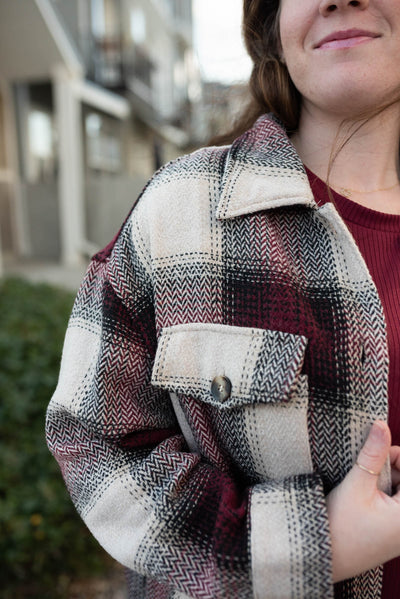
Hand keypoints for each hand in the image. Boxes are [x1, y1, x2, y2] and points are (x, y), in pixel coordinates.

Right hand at [326, 421, 399, 582]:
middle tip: (368, 468)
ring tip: (363, 485)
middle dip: (392, 468)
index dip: (398, 456)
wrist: (321, 557)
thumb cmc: (340, 526)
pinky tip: (364, 497)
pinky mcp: (393, 534)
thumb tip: (381, 425)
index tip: (379, 451)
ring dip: (386, 480)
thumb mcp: (357, 484)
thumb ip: (373, 453)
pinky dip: (382, 494)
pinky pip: (395, 505)